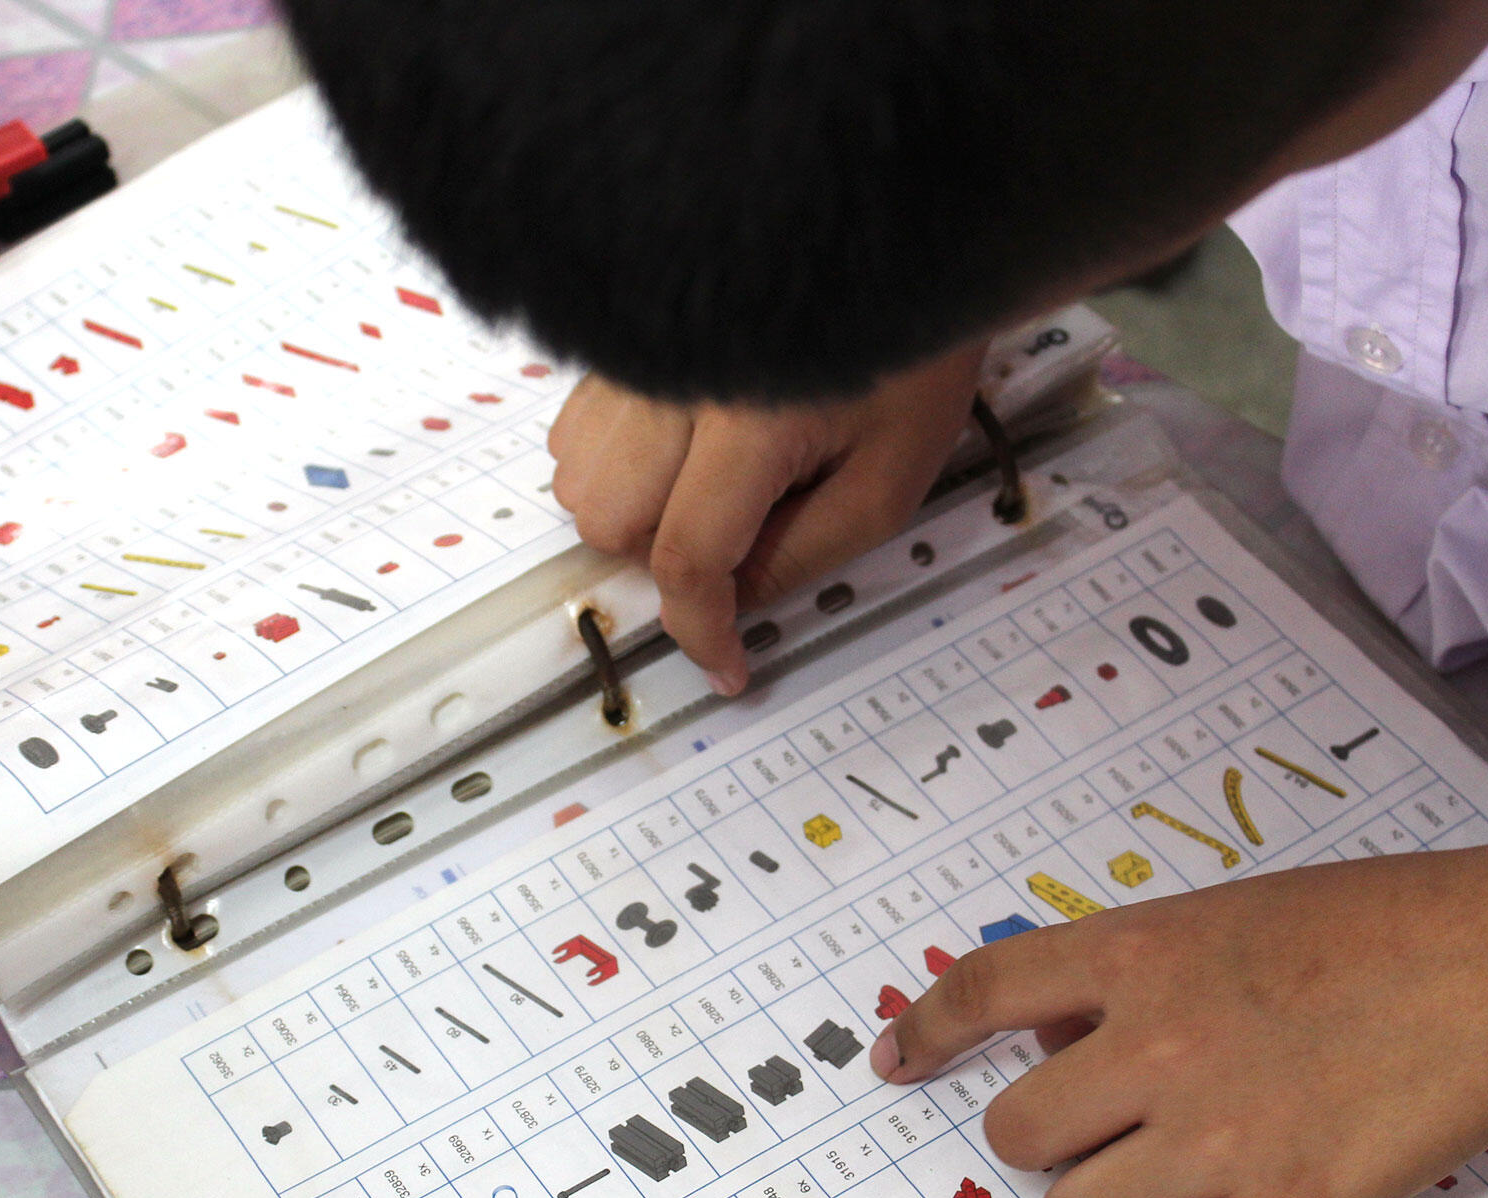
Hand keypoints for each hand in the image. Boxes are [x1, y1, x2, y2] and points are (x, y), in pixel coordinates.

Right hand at [547, 336, 987, 694]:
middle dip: (662, 561)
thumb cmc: (908, 349)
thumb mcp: (892, 476)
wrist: (893, 240)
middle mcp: (675, 381)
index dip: (702, 630)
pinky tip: (675, 452)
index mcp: (752, 420)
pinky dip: (613, 463)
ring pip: (579, 478)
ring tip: (706, 492)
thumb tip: (740, 601)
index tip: (725, 667)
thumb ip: (811, 551)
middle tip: (735, 545)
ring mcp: (641, 353)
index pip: (688, 556)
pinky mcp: (628, 338)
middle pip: (608, 522)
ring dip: (631, 513)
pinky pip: (579, 427)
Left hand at [869, 847, 1487, 1197]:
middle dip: (1042, 1142)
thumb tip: (1061, 1030)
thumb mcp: (1219, 912)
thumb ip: (1130, 970)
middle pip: (1017, 1133)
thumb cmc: (1374, 922)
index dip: (921, 1031)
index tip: (896, 1057)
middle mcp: (1153, 1047)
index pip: (978, 993)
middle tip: (1096, 1133)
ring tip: (1153, 1196)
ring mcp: (1215, 1136)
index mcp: (1133, 956)